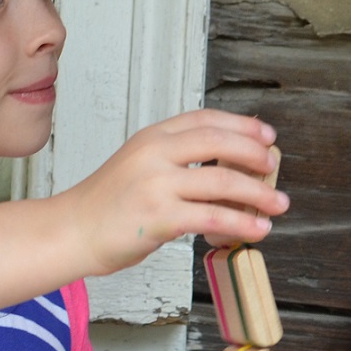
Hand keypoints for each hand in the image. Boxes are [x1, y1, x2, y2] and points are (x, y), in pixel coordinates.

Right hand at [59, 110, 288, 273]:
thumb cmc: (108, 205)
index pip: (205, 119)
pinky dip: (242, 223)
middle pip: (218, 142)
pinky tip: (258, 229)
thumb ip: (176, 160)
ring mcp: (156, 184)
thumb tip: (228, 167)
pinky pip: (212, 218)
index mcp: (152, 137)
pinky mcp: (158, 217)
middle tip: (273, 166)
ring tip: (279, 204)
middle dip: (254, 153)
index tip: (266, 135)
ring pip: (222, 182)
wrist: (71, 231)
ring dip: (258, 193)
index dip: (241, 125)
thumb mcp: (140, 165)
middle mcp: (154, 153)